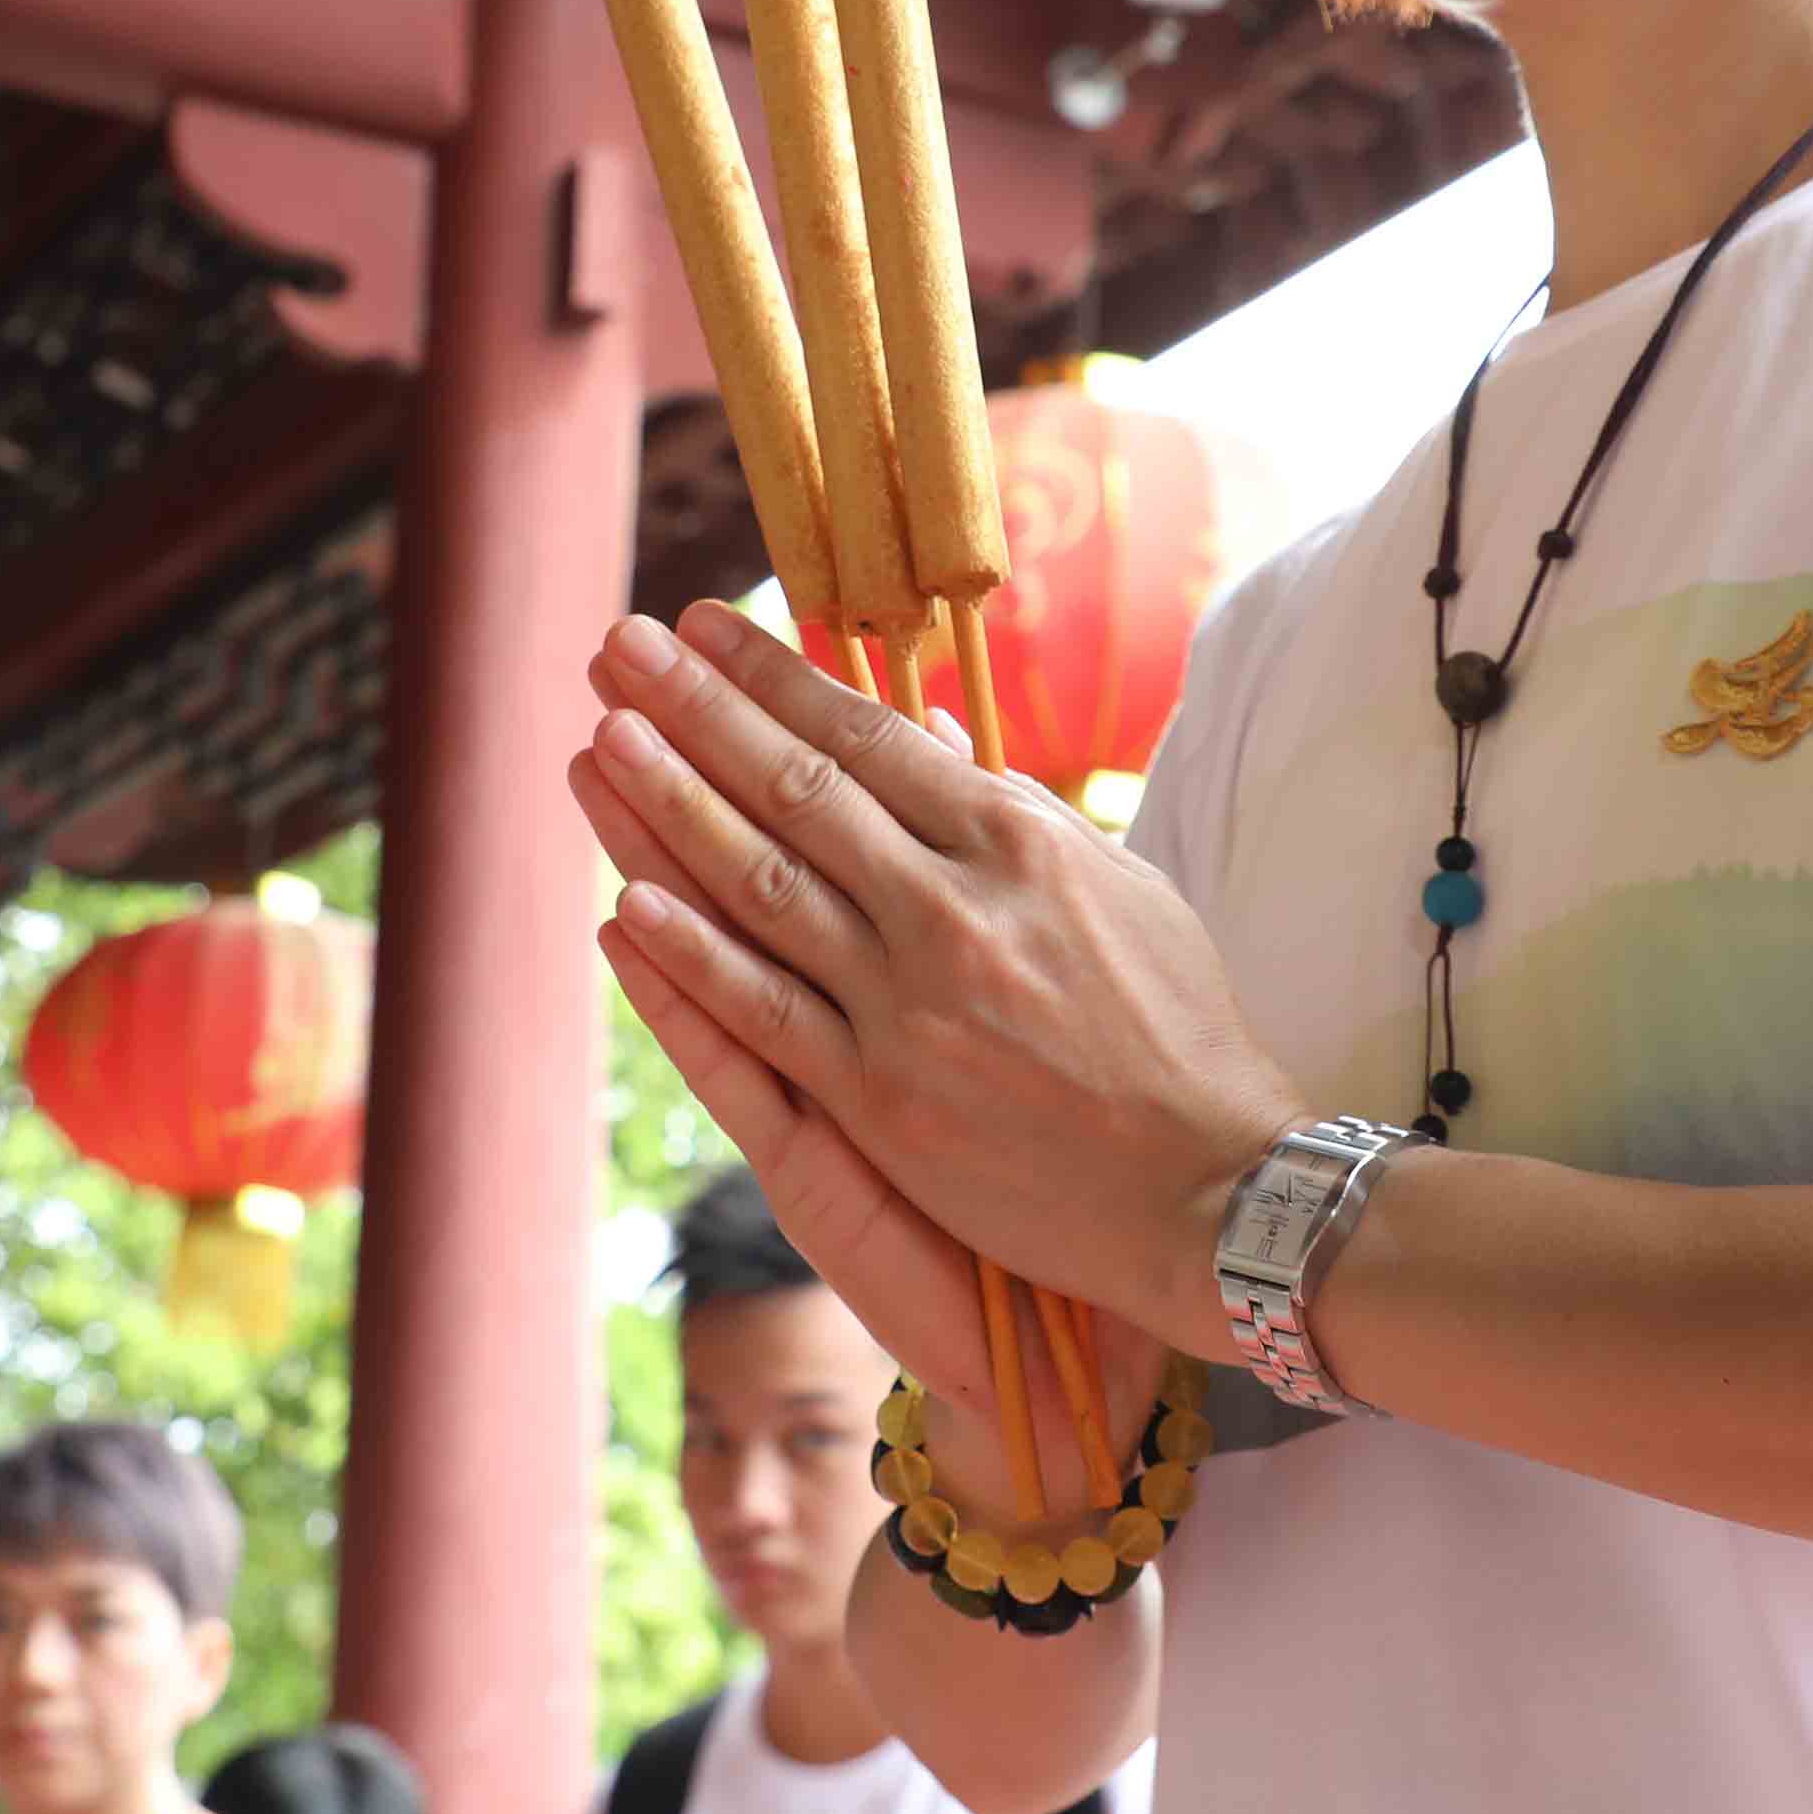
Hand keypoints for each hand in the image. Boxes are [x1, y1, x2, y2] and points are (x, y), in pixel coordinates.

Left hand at [572, 600, 1304, 1359]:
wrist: (1211, 1187)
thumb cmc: (1179, 1032)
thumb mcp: (1122, 887)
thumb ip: (1017, 811)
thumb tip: (930, 732)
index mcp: (1019, 841)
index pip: (869, 735)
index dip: (775, 675)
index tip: (704, 626)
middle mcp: (954, 908)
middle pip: (798, 789)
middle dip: (696, 710)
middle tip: (620, 644)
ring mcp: (909, 1005)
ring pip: (763, 886)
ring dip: (671, 807)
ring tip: (601, 738)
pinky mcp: (881, 1101)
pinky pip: (765, 1012)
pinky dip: (691, 957)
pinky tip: (625, 902)